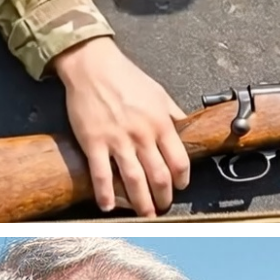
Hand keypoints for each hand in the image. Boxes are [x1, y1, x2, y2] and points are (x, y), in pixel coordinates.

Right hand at [53, 36, 190, 216]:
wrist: (93, 65)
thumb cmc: (125, 76)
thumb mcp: (159, 93)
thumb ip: (173, 114)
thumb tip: (186, 129)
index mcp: (161, 123)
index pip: (179, 161)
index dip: (182, 180)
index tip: (180, 187)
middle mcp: (142, 135)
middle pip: (159, 177)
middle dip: (163, 197)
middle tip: (162, 207)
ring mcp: (117, 140)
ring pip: (134, 180)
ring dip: (141, 203)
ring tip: (144, 214)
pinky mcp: (93, 142)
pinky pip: (101, 174)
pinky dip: (105, 194)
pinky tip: (108, 206)